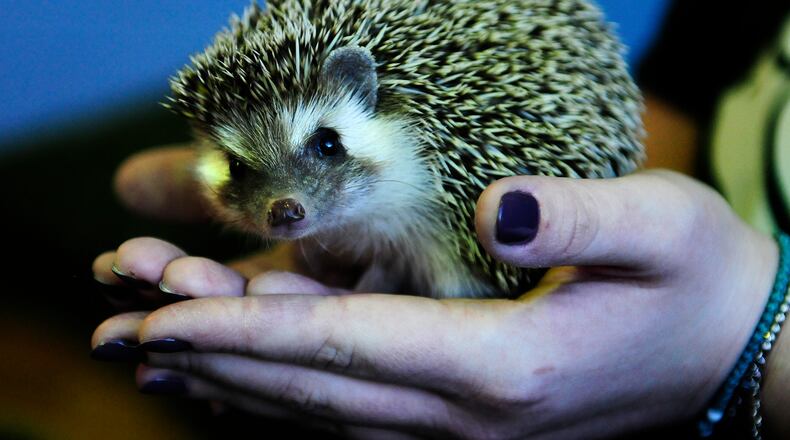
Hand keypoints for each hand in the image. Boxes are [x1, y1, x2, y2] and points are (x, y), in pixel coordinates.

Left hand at [92, 152, 778, 437]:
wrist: (737, 357)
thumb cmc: (701, 284)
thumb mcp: (662, 227)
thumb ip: (575, 216)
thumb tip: (494, 209)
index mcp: (506, 365)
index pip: (344, 345)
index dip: (245, 330)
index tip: (161, 315)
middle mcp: (470, 413)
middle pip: (313, 388)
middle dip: (212, 359)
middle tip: (123, 331)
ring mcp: (465, 427)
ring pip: (323, 411)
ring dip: (238, 383)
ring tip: (158, 357)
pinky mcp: (469, 416)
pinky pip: (357, 412)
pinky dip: (290, 394)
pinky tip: (250, 380)